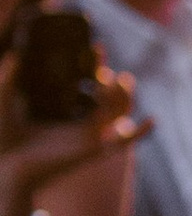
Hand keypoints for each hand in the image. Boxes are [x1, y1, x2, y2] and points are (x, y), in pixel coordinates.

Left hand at [0, 65, 146, 213]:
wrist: (7, 168)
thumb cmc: (5, 141)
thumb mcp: (6, 103)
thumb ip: (9, 79)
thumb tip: (13, 55)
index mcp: (66, 111)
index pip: (89, 84)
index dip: (97, 65)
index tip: (96, 47)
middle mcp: (81, 122)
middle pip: (108, 95)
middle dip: (111, 77)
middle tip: (103, 62)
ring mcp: (91, 136)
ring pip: (120, 112)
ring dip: (125, 95)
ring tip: (122, 79)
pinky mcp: (95, 149)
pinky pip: (125, 143)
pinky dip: (141, 133)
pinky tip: (152, 120)